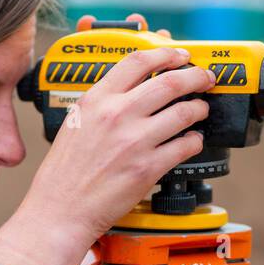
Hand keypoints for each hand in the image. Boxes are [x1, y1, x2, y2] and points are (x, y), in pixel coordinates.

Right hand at [0, 15, 211, 264]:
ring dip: (199, 109)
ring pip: (185, 112)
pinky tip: (191, 141)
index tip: (179, 54)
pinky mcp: (148, 168)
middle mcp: (116, 115)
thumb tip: (134, 85)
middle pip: (170, 81)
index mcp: (95, 100)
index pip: (138, 61)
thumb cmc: (63, 174)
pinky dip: (194, 141)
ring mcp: (134, 141)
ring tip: (200, 111)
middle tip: (204, 78)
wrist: (59, 211)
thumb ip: (103, 102)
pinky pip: (186, 145)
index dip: (166, 53)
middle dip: (196, 76)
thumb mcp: (75, 124)